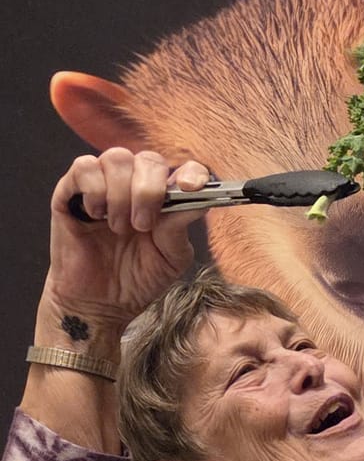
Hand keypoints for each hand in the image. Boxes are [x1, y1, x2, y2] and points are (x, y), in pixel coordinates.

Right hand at [46, 151, 210, 333]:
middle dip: (149, 191)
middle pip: (149, 159)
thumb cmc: (138, 278)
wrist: (100, 302)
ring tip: (118, 228)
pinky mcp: (71, 190)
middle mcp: (136, 186)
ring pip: (117, 158)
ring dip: (121, 195)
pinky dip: (94, 190)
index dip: (192, 172)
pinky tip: (95, 215)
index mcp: (166, 200)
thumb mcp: (171, 257)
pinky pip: (84, 166)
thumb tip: (195, 200)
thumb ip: (180, 227)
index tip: (191, 188)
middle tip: (143, 226)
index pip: (185, 169)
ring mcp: (103, 185)